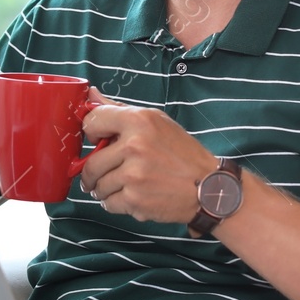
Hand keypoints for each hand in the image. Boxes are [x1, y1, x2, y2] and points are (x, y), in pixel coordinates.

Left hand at [77, 86, 217, 224]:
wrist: (209, 187)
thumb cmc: (182, 153)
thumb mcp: (156, 122)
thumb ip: (120, 110)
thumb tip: (91, 95)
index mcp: (138, 120)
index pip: (92, 122)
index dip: (92, 133)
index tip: (98, 140)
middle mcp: (134, 146)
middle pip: (91, 163)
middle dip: (94, 172)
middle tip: (104, 173)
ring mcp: (133, 175)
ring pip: (98, 186)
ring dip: (106, 189)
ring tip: (125, 184)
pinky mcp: (135, 200)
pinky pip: (108, 204)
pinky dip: (116, 203)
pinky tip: (134, 195)